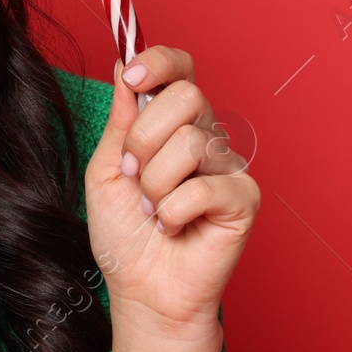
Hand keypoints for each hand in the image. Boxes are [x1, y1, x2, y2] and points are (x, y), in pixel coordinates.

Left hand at [83, 45, 259, 351]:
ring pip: (189, 144)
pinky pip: (203, 187)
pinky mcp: (244, 199)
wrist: (140, 289)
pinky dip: (173, 213)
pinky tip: (174, 227)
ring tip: (153, 210)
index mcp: (173, 122)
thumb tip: (125, 65)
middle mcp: (206, 137)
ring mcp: (227, 167)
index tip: (133, 76)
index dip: (160, 62)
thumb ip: (121, 118)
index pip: (180, 68)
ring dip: (155, 185)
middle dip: (145, 139)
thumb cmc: (125, 233)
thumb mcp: (107, 168)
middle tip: (135, 176)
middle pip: (187, 96)